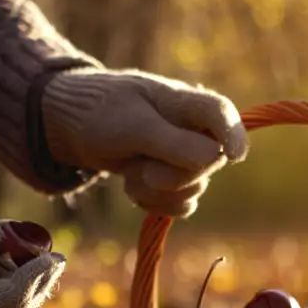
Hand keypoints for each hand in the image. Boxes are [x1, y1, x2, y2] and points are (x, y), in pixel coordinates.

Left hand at [41, 68, 247, 216]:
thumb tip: (217, 158)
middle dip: (171, 174)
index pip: (223, 115)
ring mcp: (183, 157)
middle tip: (140, 162)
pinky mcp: (171, 180)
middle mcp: (192, 130)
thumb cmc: (101, 113)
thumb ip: (173, 142)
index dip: (235, 135)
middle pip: (209, 164)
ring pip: (193, 189)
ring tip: (130, 169)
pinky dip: (153, 202)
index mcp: (186, 103)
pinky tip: (133, 186)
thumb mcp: (133, 126)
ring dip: (156, 189)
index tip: (235, 157)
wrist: (72, 127)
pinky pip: (179, 204)